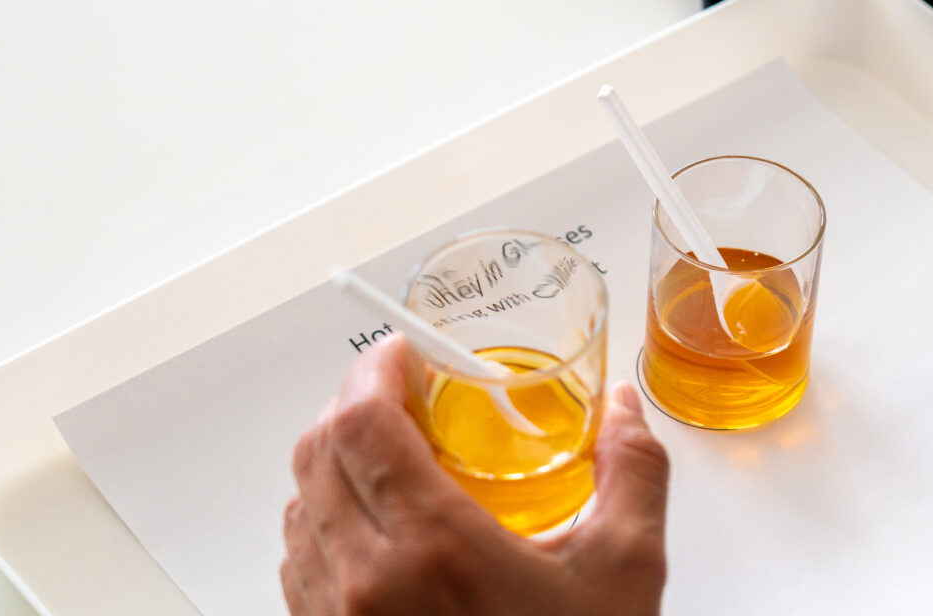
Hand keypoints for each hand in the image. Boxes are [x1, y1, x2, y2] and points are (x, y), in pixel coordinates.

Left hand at [281, 336, 669, 615]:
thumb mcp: (624, 571)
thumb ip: (632, 471)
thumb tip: (625, 408)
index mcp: (431, 545)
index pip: (363, 421)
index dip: (374, 369)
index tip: (404, 351)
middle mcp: (365, 580)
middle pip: (319, 451)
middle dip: (355, 404)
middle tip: (402, 391)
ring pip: (300, 506)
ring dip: (335, 462)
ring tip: (391, 453)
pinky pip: (300, 562)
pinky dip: (325, 521)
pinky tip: (377, 524)